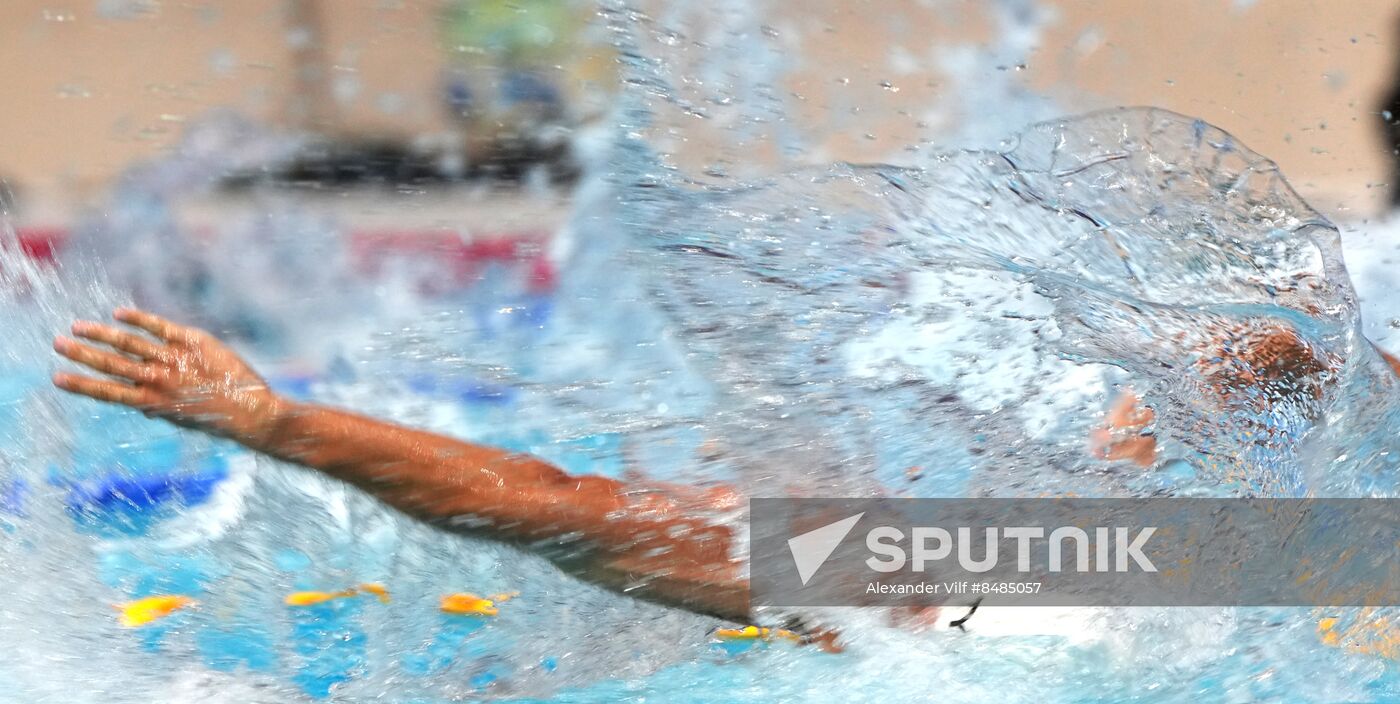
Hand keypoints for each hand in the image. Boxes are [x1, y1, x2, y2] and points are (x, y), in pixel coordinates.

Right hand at [53, 308, 284, 443]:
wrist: (253, 413)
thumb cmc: (218, 418)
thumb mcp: (182, 420)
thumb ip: (159, 409)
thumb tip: (142, 406)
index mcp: (153, 402)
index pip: (108, 392)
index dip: (81, 384)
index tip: (57, 378)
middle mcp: (159, 380)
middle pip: (112, 364)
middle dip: (82, 354)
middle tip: (57, 344)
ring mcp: (175, 360)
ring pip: (130, 344)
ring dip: (100, 335)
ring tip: (77, 328)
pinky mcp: (193, 343)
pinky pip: (160, 327)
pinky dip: (138, 319)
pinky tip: (118, 314)